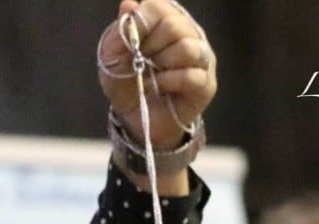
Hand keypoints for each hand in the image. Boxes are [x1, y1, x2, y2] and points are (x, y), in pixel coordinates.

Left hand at [99, 0, 216, 149]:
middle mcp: (188, 33)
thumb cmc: (127, 82)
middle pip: (175, 26)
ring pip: (188, 48)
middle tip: (142, 61)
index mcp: (166, 19)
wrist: (135, 118)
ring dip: (164, 62)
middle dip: (152, 46)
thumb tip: (129, 4)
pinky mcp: (206, 84)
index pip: (159, 7)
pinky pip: (192, 76)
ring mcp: (201, 59)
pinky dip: (170, 81)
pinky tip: (160, 86)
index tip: (130, 41)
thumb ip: (120, 30)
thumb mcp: (112, 55)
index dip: (142, 22)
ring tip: (153, 74)